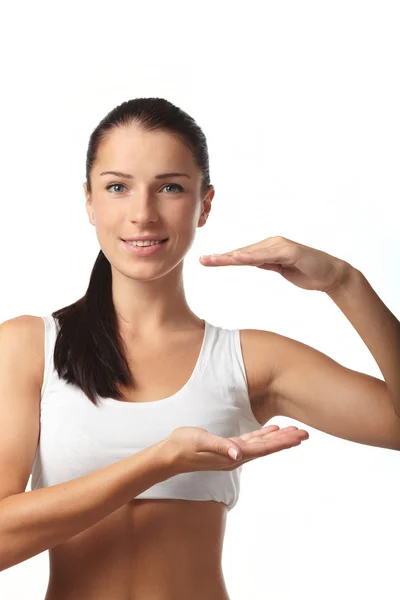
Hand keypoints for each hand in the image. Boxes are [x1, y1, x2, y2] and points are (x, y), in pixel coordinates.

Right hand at [164, 424, 308, 473]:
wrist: (170, 455)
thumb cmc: (184, 446)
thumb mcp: (201, 442)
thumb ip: (220, 447)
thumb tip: (238, 455)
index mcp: (234, 455)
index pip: (263, 448)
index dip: (281, 442)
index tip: (298, 437)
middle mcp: (237, 456)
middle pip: (267, 447)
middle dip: (286, 440)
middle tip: (305, 433)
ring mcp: (234, 453)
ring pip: (262, 444)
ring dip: (278, 438)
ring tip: (295, 432)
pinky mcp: (228, 448)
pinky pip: (251, 441)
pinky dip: (264, 435)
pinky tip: (272, 429)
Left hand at [200, 235, 351, 292]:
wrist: (330, 275)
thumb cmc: (306, 272)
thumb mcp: (280, 269)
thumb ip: (266, 263)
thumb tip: (248, 260)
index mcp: (268, 248)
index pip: (242, 255)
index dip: (224, 259)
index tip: (207, 262)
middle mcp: (272, 243)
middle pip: (242, 251)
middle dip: (222, 257)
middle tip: (202, 260)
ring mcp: (281, 246)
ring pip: (252, 252)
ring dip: (233, 256)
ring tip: (215, 260)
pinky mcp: (290, 251)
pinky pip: (268, 255)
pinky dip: (253, 256)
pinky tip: (239, 258)